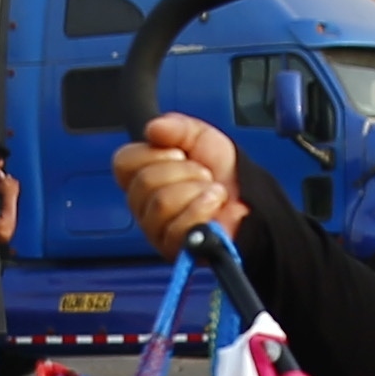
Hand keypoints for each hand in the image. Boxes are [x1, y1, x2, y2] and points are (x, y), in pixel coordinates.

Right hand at [116, 116, 242, 254]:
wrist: (251, 197)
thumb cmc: (222, 172)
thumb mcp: (200, 136)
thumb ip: (175, 127)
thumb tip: (153, 129)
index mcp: (142, 176)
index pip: (123, 163)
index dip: (151, 153)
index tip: (177, 153)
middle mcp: (143, 205)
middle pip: (144, 182)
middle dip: (183, 171)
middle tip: (201, 174)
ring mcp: (157, 230)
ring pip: (161, 203)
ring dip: (195, 190)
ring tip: (210, 190)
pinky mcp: (174, 248)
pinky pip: (178, 227)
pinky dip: (202, 209)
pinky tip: (214, 205)